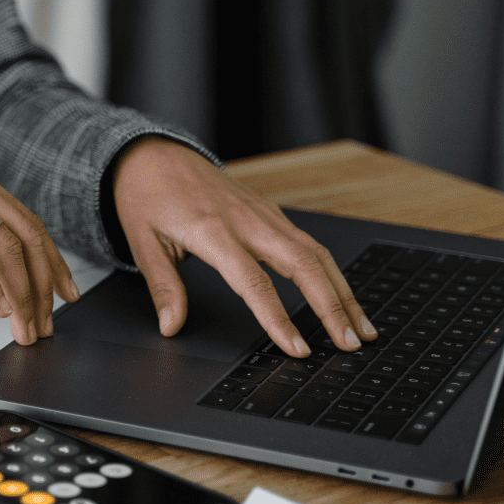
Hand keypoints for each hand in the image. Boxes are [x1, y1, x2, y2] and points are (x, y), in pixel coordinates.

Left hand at [112, 137, 375, 357]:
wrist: (154, 154)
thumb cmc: (146, 196)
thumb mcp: (142, 242)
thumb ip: (162, 287)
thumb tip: (171, 327)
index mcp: (212, 230)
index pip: (254, 282)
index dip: (278, 318)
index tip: (297, 349)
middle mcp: (246, 220)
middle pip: (303, 265)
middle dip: (332, 307)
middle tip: (350, 344)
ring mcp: (263, 214)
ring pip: (315, 253)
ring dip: (343, 291)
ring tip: (361, 328)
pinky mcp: (270, 212)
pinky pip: (308, 243)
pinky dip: (331, 272)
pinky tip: (342, 295)